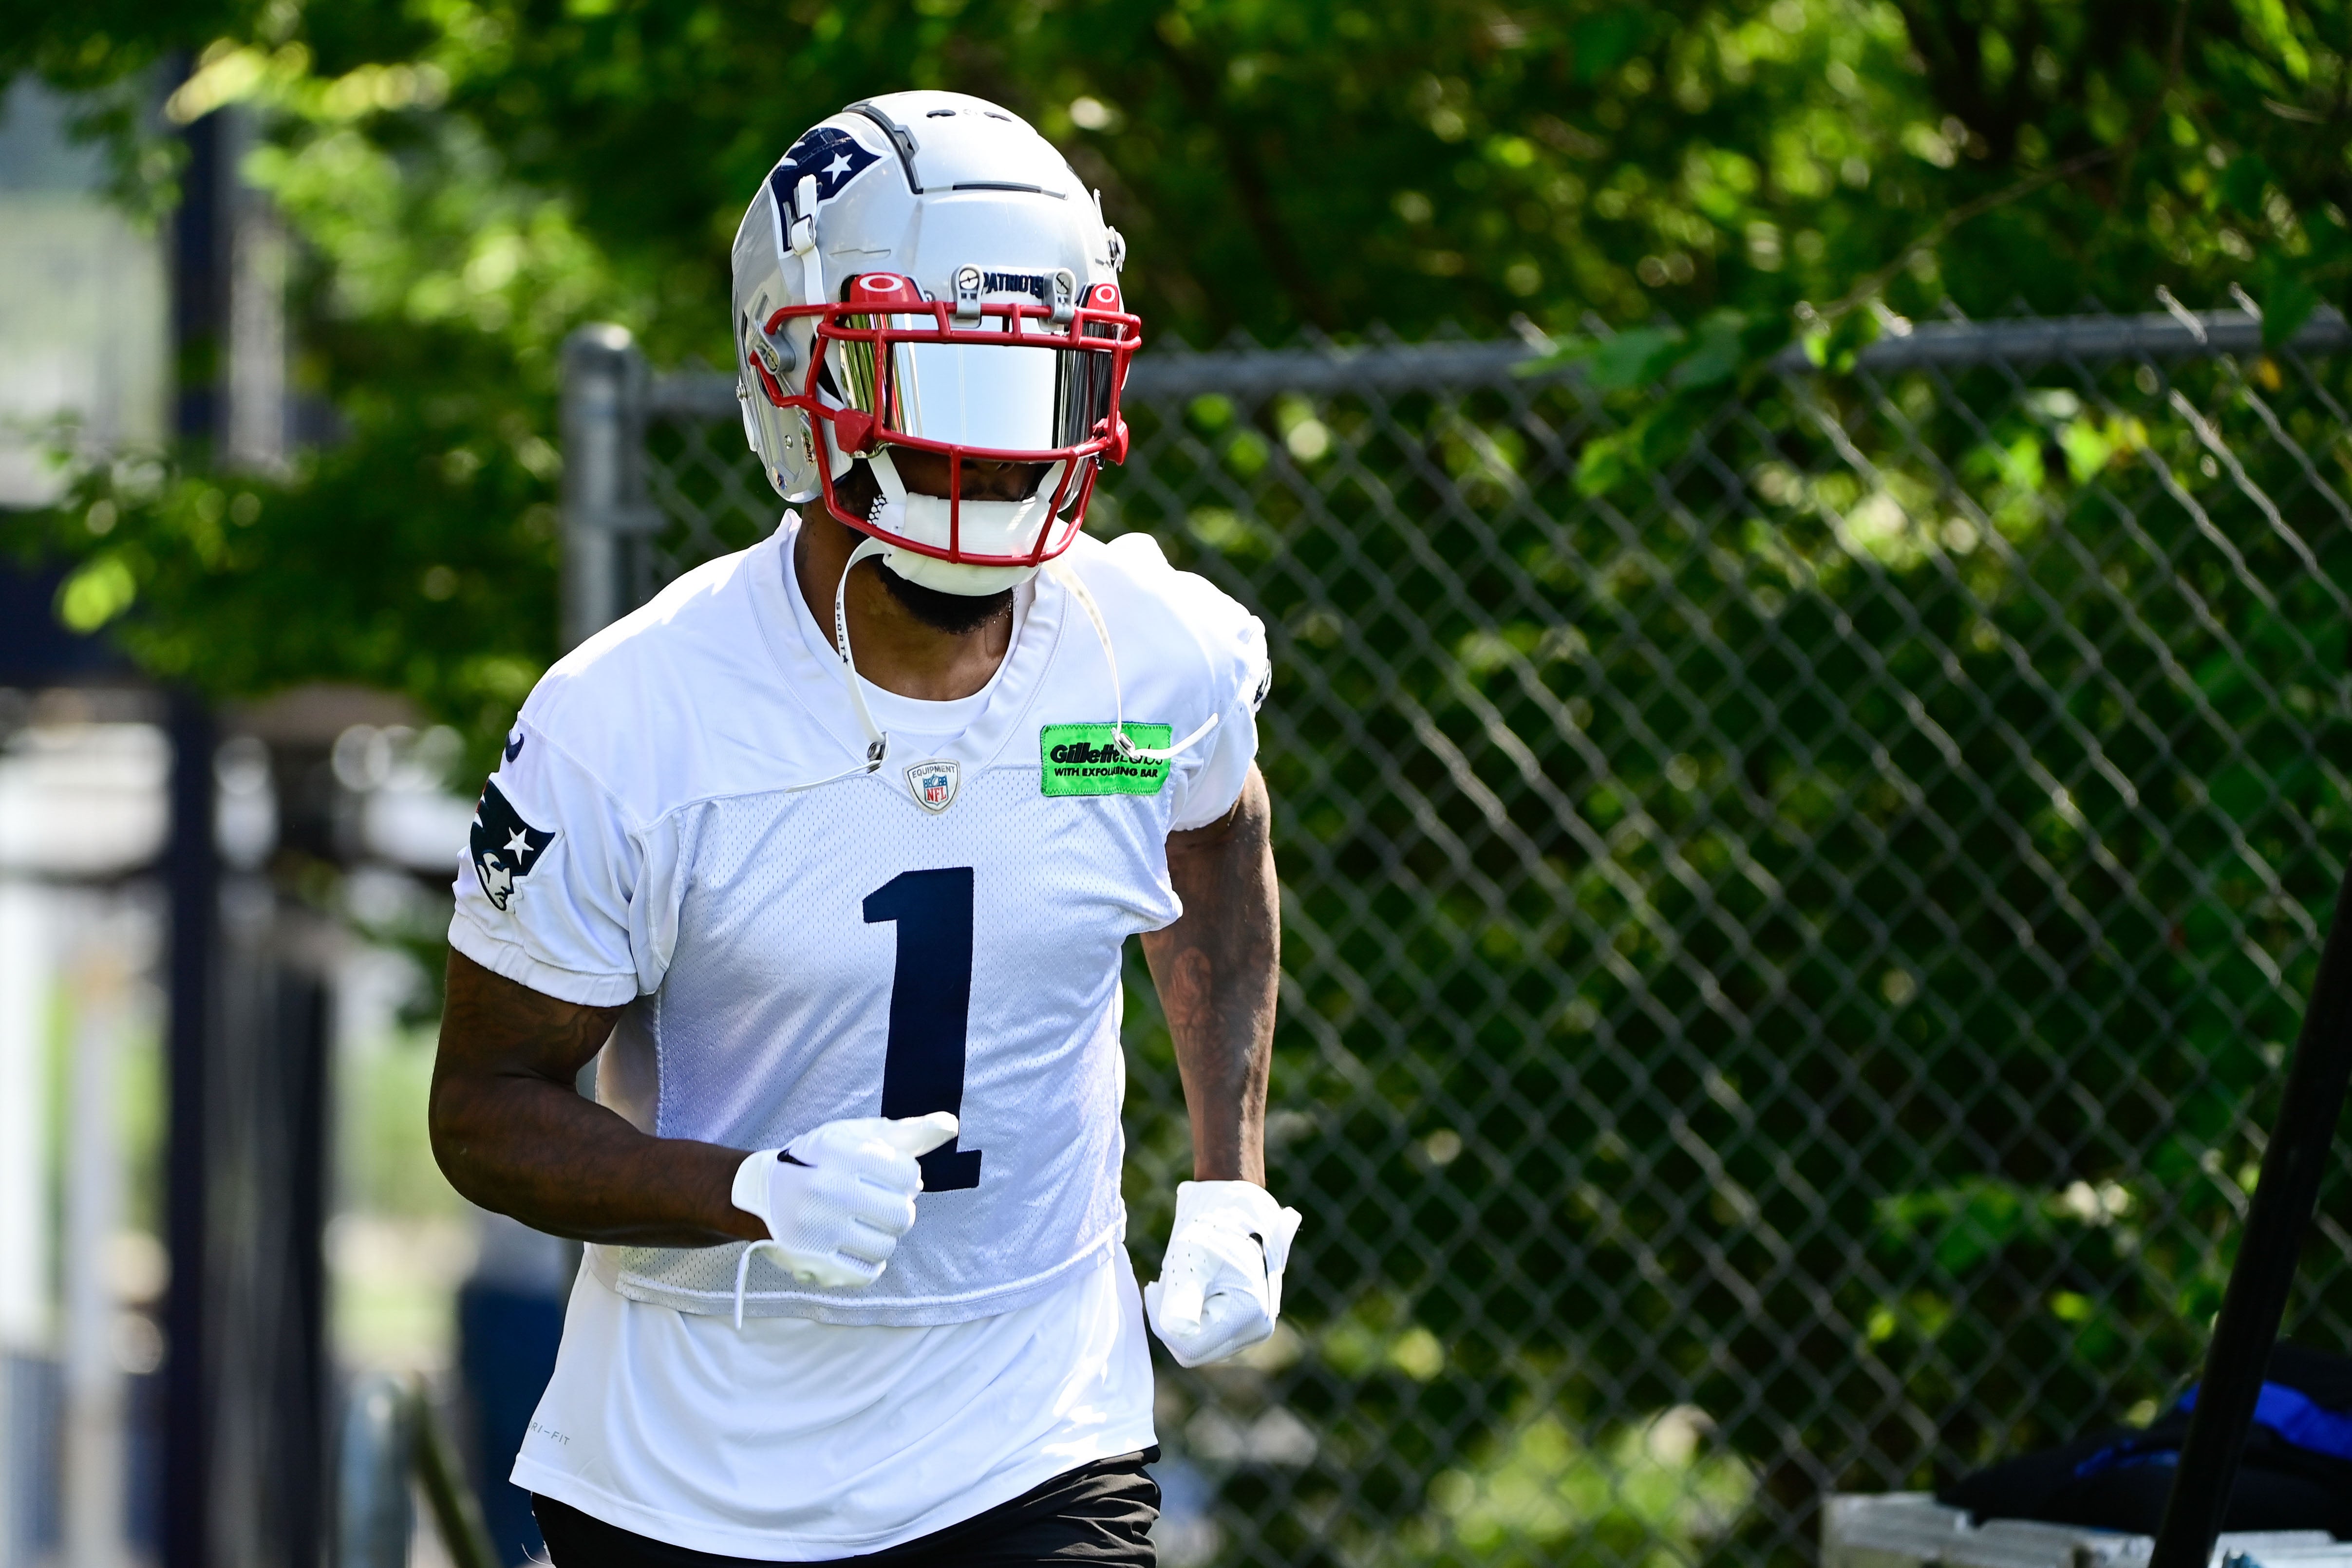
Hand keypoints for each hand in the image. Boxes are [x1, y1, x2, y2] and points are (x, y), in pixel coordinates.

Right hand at [729, 1112, 959, 1292]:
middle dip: (898, 1209)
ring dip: (883, 1235)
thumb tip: (950, 1125)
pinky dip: (869, 1260)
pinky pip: (867, 1272)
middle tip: (879, 1203)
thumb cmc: (820, 1159)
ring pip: (886, 1246)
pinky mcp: (812, 1263)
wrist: (762, 1192)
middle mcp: (826, 1190)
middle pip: (902, 1215)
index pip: (908, 1174)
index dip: (905, 1176)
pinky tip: (856, 1243)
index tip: (887, 1176)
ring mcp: (817, 1230)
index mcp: (838, 1153)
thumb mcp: (856, 1135)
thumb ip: (906, 1133)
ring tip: (863, 1222)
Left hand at [1143, 1180, 1302, 1367]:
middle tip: (1168, 1279)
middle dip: (1174, 1317)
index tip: (1156, 1285)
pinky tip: (1196, 1283)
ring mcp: (1257, 1325)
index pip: (1190, 1349)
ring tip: (1184, 1277)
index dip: (1164, 1323)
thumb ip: (1182, 1301)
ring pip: (1202, 1340)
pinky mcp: (1250, 1318)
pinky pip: (1211, 1329)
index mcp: (1249, 1316)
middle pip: (1196, 1348)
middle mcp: (1259, 1328)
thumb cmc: (1212, 1227)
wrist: (1238, 1203)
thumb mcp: (1190, 1262)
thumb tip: (1178, 1332)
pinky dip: (1196, 1309)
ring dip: (1184, 1312)